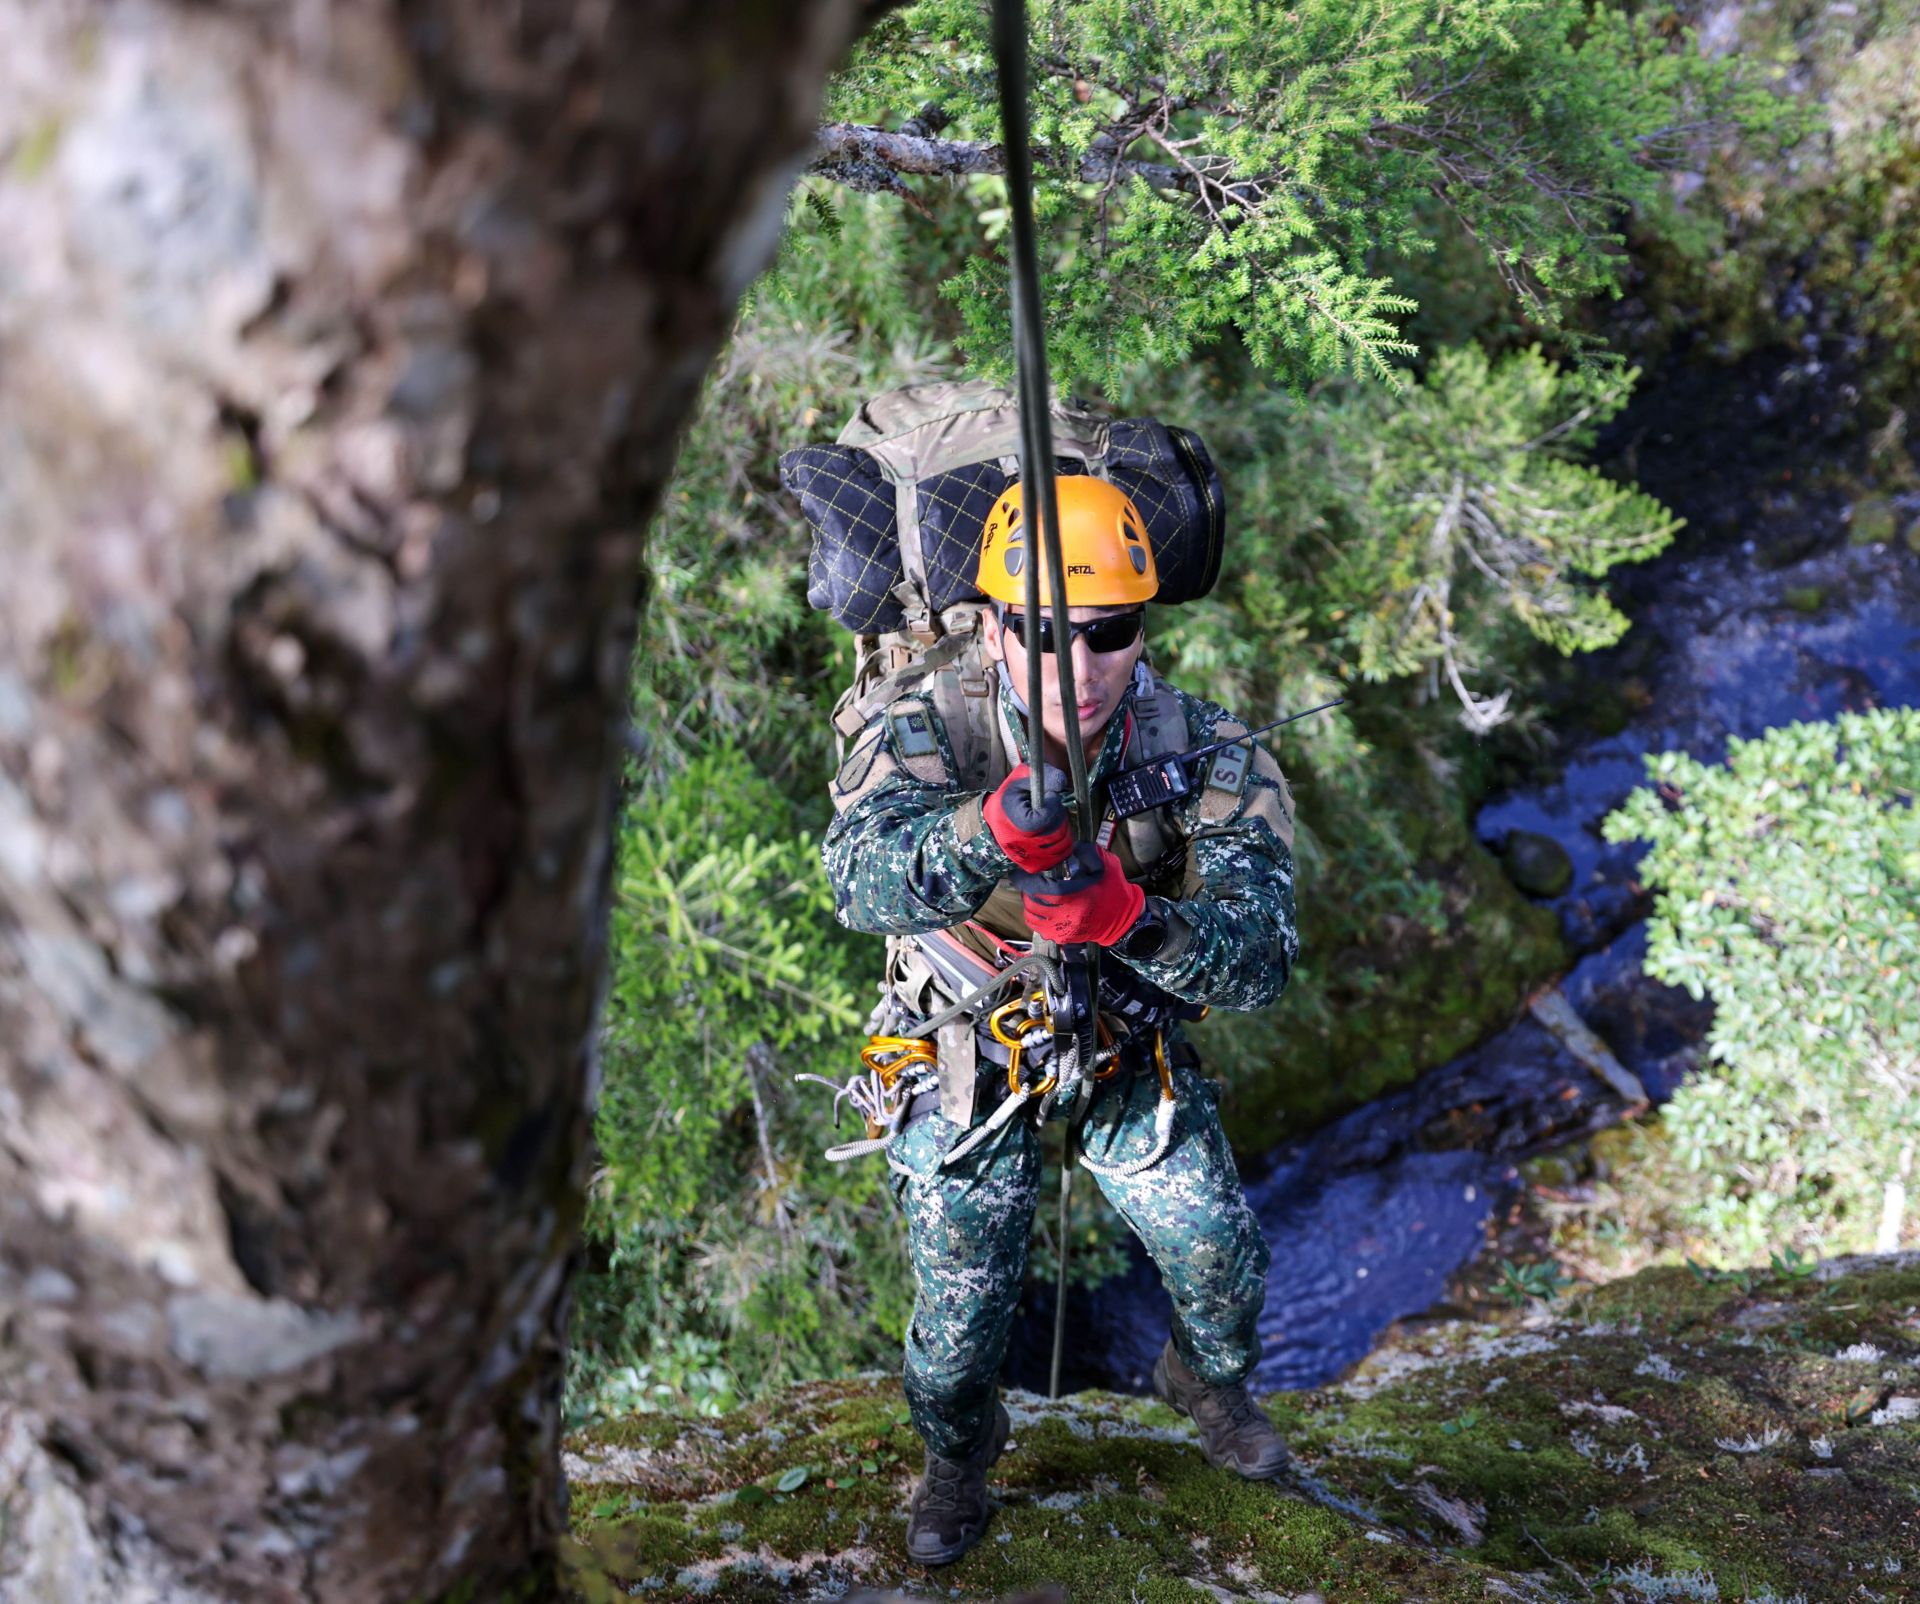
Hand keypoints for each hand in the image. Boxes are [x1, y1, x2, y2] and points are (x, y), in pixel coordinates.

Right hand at [984, 762, 1074, 871]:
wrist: (990, 828)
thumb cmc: (1005, 802)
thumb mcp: (1018, 781)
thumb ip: (1041, 776)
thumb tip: (1061, 783)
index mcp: (1018, 823)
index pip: (1048, 814)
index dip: (1051, 802)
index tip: (1046, 797)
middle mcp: (1026, 845)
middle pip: (1058, 828)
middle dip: (1056, 814)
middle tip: (1045, 808)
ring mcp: (1033, 858)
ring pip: (1064, 841)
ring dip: (1060, 827)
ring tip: (1045, 820)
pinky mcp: (1038, 866)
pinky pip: (1062, 853)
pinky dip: (1061, 842)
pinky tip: (1049, 833)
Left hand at [1015, 843, 1144, 946]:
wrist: (1123, 919)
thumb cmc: (1114, 890)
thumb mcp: (1105, 863)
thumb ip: (1086, 851)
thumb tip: (1066, 848)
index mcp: (1076, 897)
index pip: (1040, 889)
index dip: (1025, 881)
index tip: (1017, 873)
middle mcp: (1066, 916)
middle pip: (1033, 903)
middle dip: (1026, 890)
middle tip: (1029, 881)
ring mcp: (1063, 930)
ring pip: (1032, 917)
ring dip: (1029, 903)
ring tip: (1035, 893)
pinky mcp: (1063, 938)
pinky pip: (1039, 928)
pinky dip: (1036, 917)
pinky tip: (1042, 908)